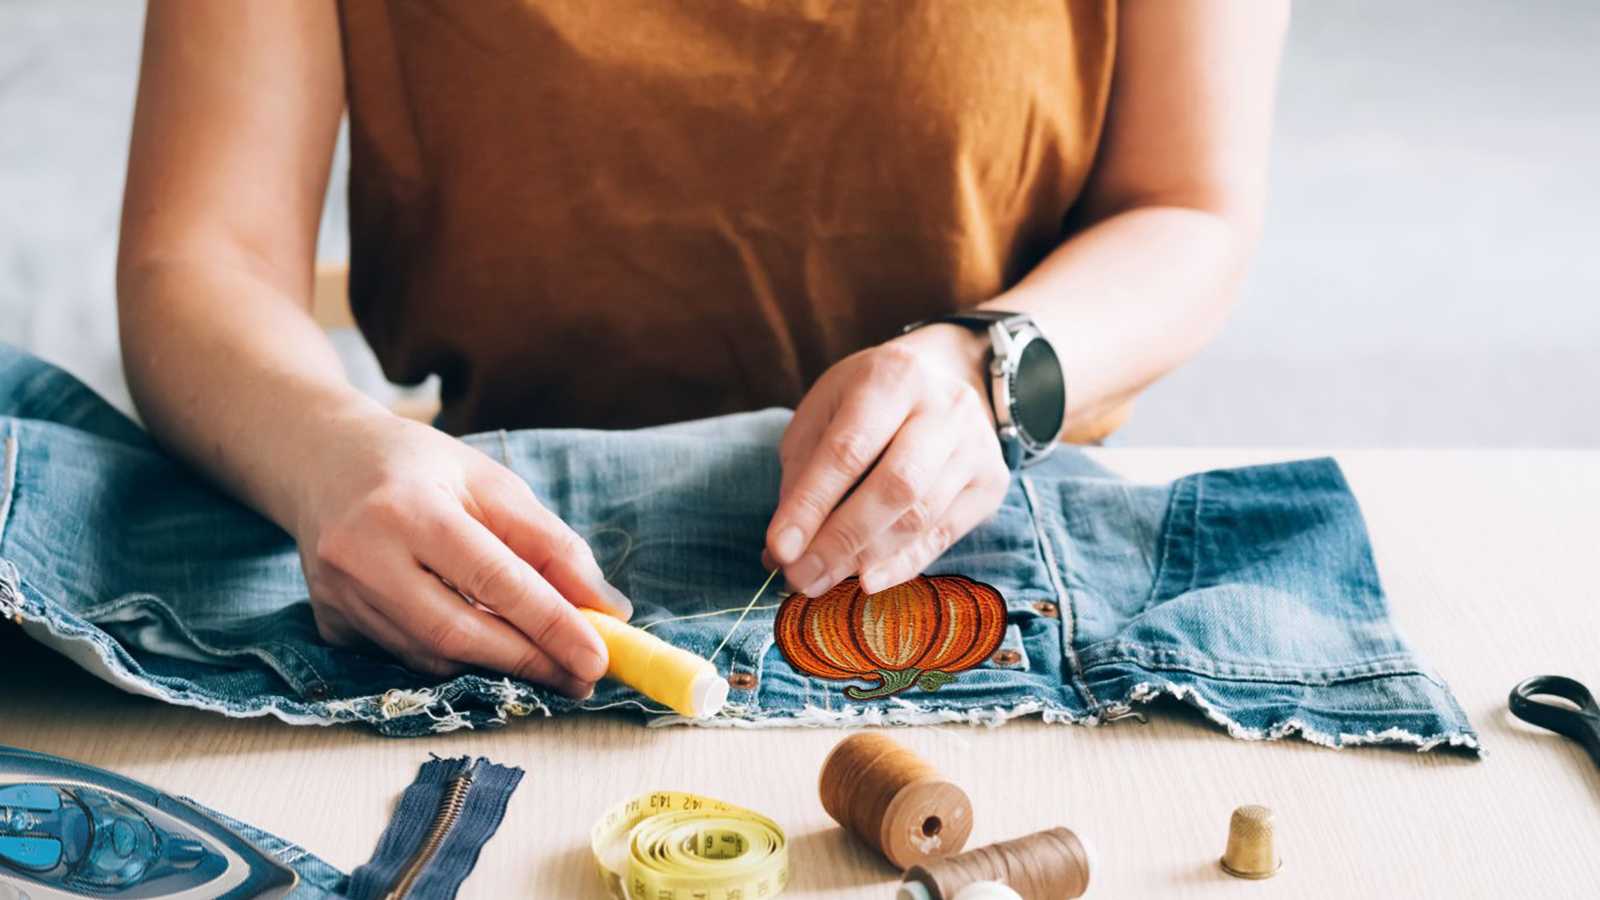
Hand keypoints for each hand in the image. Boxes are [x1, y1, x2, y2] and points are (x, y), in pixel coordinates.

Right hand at [290, 409, 629, 697]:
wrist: (321, 460)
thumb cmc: (420, 467)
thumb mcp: (491, 483)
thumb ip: (550, 543)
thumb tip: (607, 608)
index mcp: (407, 507)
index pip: (492, 578)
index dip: (550, 623)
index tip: (598, 657)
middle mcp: (362, 556)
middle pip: (457, 632)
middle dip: (529, 661)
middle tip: (582, 676)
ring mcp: (338, 597)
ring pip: (433, 655)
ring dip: (497, 664)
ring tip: (546, 660)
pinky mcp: (330, 625)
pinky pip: (407, 657)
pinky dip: (455, 656)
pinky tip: (484, 641)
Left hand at [766, 324, 1010, 596]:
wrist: (946, 375)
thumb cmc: (870, 399)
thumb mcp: (826, 412)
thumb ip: (803, 472)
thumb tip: (784, 547)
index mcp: (893, 377)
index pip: (848, 450)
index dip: (811, 504)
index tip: (779, 548)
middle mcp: (944, 407)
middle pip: (896, 486)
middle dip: (842, 539)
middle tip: (800, 577)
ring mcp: (975, 445)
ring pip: (921, 516)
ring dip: (866, 558)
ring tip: (822, 581)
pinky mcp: (991, 481)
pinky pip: (944, 535)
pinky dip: (902, 564)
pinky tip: (867, 580)